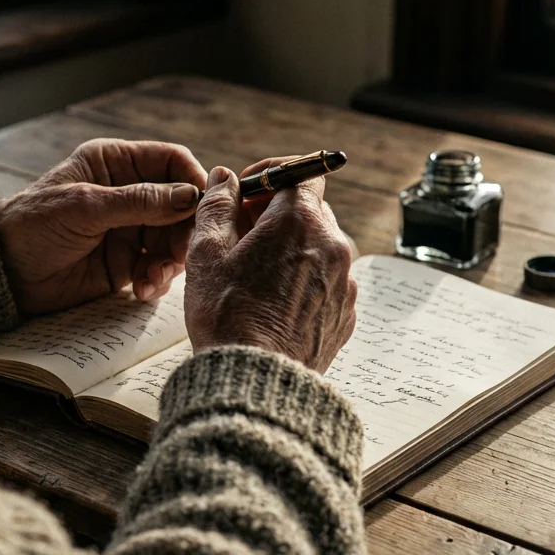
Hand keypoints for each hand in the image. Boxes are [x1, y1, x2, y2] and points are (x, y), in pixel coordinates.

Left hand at [0, 138, 207, 315]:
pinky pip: (158, 268)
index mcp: (115, 163)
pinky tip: (142, 289)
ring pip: (174, 239)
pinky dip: (158, 279)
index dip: (192, 180)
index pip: (171, 161)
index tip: (203, 206)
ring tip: (154, 276)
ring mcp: (129, 229)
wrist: (3, 273)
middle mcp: (128, 193)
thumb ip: (139, 201)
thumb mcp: (85, 207)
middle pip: (181, 205)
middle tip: (180, 253)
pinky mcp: (126, 263)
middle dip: (185, 230)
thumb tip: (190, 197)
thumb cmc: (33, 225)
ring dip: (172, 260)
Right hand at [185, 160, 357, 372]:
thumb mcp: (207, 253)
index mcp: (300, 220)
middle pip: (310, 210)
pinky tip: (273, 305)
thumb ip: (217, 206)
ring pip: (318, 248)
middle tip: (241, 237)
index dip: (272, 177)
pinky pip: (327, 282)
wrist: (257, 381)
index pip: (301, 172)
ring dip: (291, 250)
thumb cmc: (227, 315)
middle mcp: (332, 244)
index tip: (247, 194)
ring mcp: (344, 281)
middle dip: (277, 215)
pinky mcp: (347, 313)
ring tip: (255, 278)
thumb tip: (224, 179)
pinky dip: (304, 283)